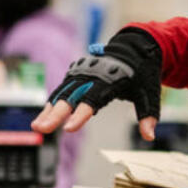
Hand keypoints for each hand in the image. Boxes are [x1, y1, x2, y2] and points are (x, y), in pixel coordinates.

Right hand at [31, 28, 162, 140]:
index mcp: (110, 81)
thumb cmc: (141, 74)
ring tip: (37, 127)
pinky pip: (61, 91)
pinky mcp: (75, 75)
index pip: (93, 100)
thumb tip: (149, 137)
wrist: (133, 49)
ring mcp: (81, 74)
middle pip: (70, 97)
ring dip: (48, 111)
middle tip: (41, 129)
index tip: (69, 129)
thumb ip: (148, 115)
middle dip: (55, 114)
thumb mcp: (150, 94)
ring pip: (61, 93)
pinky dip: (51, 104)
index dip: (80, 115)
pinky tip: (42, 119)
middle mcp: (92, 76)